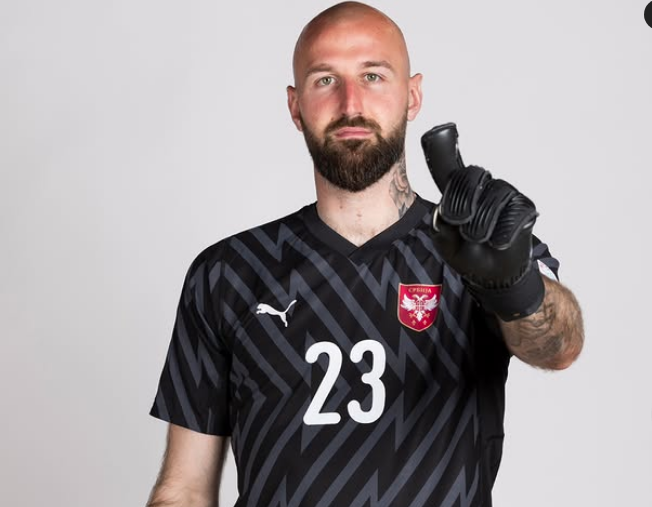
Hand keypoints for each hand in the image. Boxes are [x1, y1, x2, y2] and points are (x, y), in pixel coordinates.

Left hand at [420, 123, 543, 320]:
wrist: (491, 275)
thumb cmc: (467, 252)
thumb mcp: (445, 236)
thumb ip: (442, 217)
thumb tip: (448, 203)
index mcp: (461, 190)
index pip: (453, 167)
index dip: (446, 146)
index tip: (443, 130)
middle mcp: (485, 186)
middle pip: (470, 178)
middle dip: (462, 207)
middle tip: (462, 227)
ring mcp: (506, 194)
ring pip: (491, 200)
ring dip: (480, 228)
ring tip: (481, 240)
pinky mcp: (525, 208)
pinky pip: (511, 215)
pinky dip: (501, 235)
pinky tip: (499, 243)